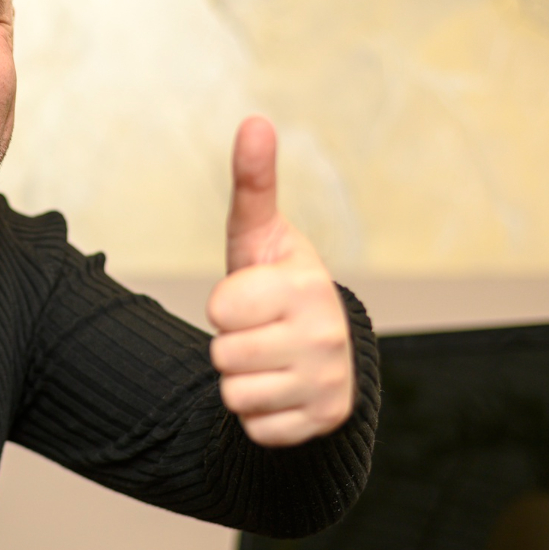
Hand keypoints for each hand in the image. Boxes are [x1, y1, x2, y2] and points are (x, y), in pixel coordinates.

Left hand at [207, 116, 354, 446]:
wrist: (322, 350)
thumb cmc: (277, 285)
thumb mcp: (261, 236)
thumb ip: (253, 183)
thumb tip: (252, 120)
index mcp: (308, 287)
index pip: (221, 309)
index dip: (224, 305)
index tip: (249, 298)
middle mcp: (326, 336)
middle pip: (222, 355)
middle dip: (229, 345)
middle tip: (258, 332)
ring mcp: (328, 384)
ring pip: (234, 395)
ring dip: (240, 381)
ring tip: (267, 360)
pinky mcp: (321, 423)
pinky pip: (254, 429)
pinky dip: (259, 414)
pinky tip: (280, 391)